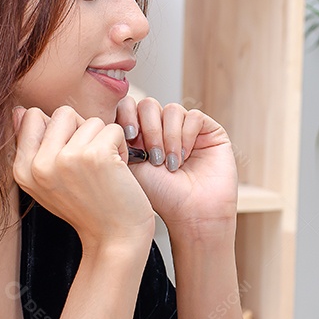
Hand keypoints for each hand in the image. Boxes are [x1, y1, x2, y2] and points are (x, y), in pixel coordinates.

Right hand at [13, 105, 154, 252]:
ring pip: (90, 121)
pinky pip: (112, 128)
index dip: (59, 130)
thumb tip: (18, 110)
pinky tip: (118, 170)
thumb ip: (33, 149)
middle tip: (91, 162)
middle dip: (83, 132)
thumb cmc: (89, 210)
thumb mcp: (48, 183)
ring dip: (104, 141)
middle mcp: (40, 164)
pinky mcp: (95, 156)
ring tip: (105, 170)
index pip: (31, 116)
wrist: (116, 239)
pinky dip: (122, 147)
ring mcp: (66, 159)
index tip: (71, 157)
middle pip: (62, 113)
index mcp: (23, 170)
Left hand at [118, 96, 237, 238]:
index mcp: (142, 135)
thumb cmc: (161, 197)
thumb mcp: (129, 165)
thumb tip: (109, 119)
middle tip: (153, 157)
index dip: (127, 116)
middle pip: (149, 104)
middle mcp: (164, 129)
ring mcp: (187, 129)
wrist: (191, 214)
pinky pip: (193, 116)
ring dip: (169, 137)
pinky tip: (185, 158)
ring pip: (172, 109)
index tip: (129, 137)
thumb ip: (118, 139)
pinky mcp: (209, 131)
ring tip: (170, 163)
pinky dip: (186, 136)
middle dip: (150, 129)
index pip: (129, 106)